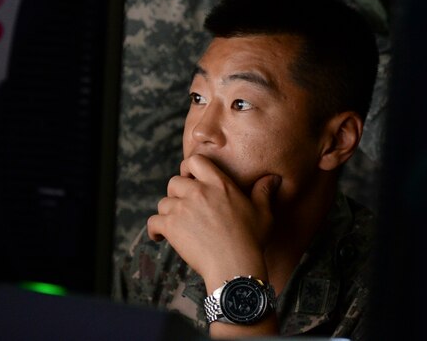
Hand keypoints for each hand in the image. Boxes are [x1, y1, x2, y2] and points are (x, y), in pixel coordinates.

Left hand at [147, 154, 281, 286]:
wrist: (235, 265)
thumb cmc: (251, 239)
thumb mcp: (263, 212)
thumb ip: (263, 192)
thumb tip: (273, 178)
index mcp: (220, 184)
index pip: (196, 161)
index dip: (189, 168)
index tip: (190, 178)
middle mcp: (199, 192)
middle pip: (174, 181)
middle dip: (176, 192)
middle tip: (183, 205)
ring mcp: (183, 208)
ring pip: (163, 203)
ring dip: (168, 212)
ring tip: (176, 224)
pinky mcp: (171, 226)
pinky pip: (153, 222)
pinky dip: (155, 230)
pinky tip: (160, 237)